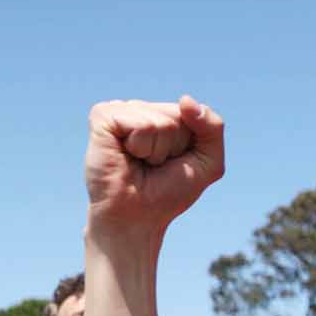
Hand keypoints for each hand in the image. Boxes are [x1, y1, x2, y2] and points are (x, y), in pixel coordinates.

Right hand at [85, 96, 225, 237]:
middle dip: (173, 147)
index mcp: (164, 116)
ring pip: (160, 121)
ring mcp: (121, 111)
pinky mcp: (103, 116)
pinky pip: (140, 123)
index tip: (173, 163)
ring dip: (156, 150)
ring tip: (139, 162)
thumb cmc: (169, 192)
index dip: (190, 145)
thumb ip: (213, 128)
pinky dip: (140, 146)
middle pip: (178, 116)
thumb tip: (185, 99)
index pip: (193, 114)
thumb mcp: (208, 163)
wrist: (136, 216)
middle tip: (154, 165)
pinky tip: (126, 155)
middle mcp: (141, 109)